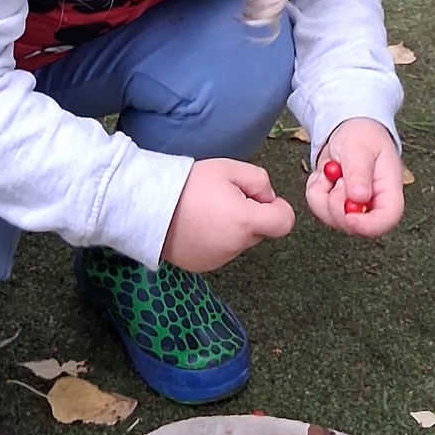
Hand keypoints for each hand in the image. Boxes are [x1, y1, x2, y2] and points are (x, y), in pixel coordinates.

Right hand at [161, 159, 295, 270]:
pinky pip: (221, 251)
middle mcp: (237, 245)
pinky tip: (196, 225)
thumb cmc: (189, 184)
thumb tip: (268, 197)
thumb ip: (260, 180)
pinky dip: (215, 240)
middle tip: (224, 198)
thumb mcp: (229, 168)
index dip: (277, 208)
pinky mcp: (204, 266)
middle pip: (260, 231)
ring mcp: (220, 259)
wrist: (149, 206)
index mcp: (246, 221)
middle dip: (250, 216)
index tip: (261, 199)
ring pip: (239, 241)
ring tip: (205, 211)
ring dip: (232, 228)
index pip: (285, 223)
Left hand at [306, 119, 404, 239]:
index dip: (368, 225)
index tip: (349, 216)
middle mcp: (372, 205)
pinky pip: (318, 207)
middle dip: (337, 201)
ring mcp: (353, 209)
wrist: (348, 129)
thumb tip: (359, 199)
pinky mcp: (335, 207)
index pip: (387, 220)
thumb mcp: (360, 148)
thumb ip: (359, 173)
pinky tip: (324, 175)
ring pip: (331, 218)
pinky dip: (315, 189)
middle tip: (340, 175)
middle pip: (354, 225)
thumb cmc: (362, 136)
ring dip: (324, 193)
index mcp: (389, 190)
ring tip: (333, 170)